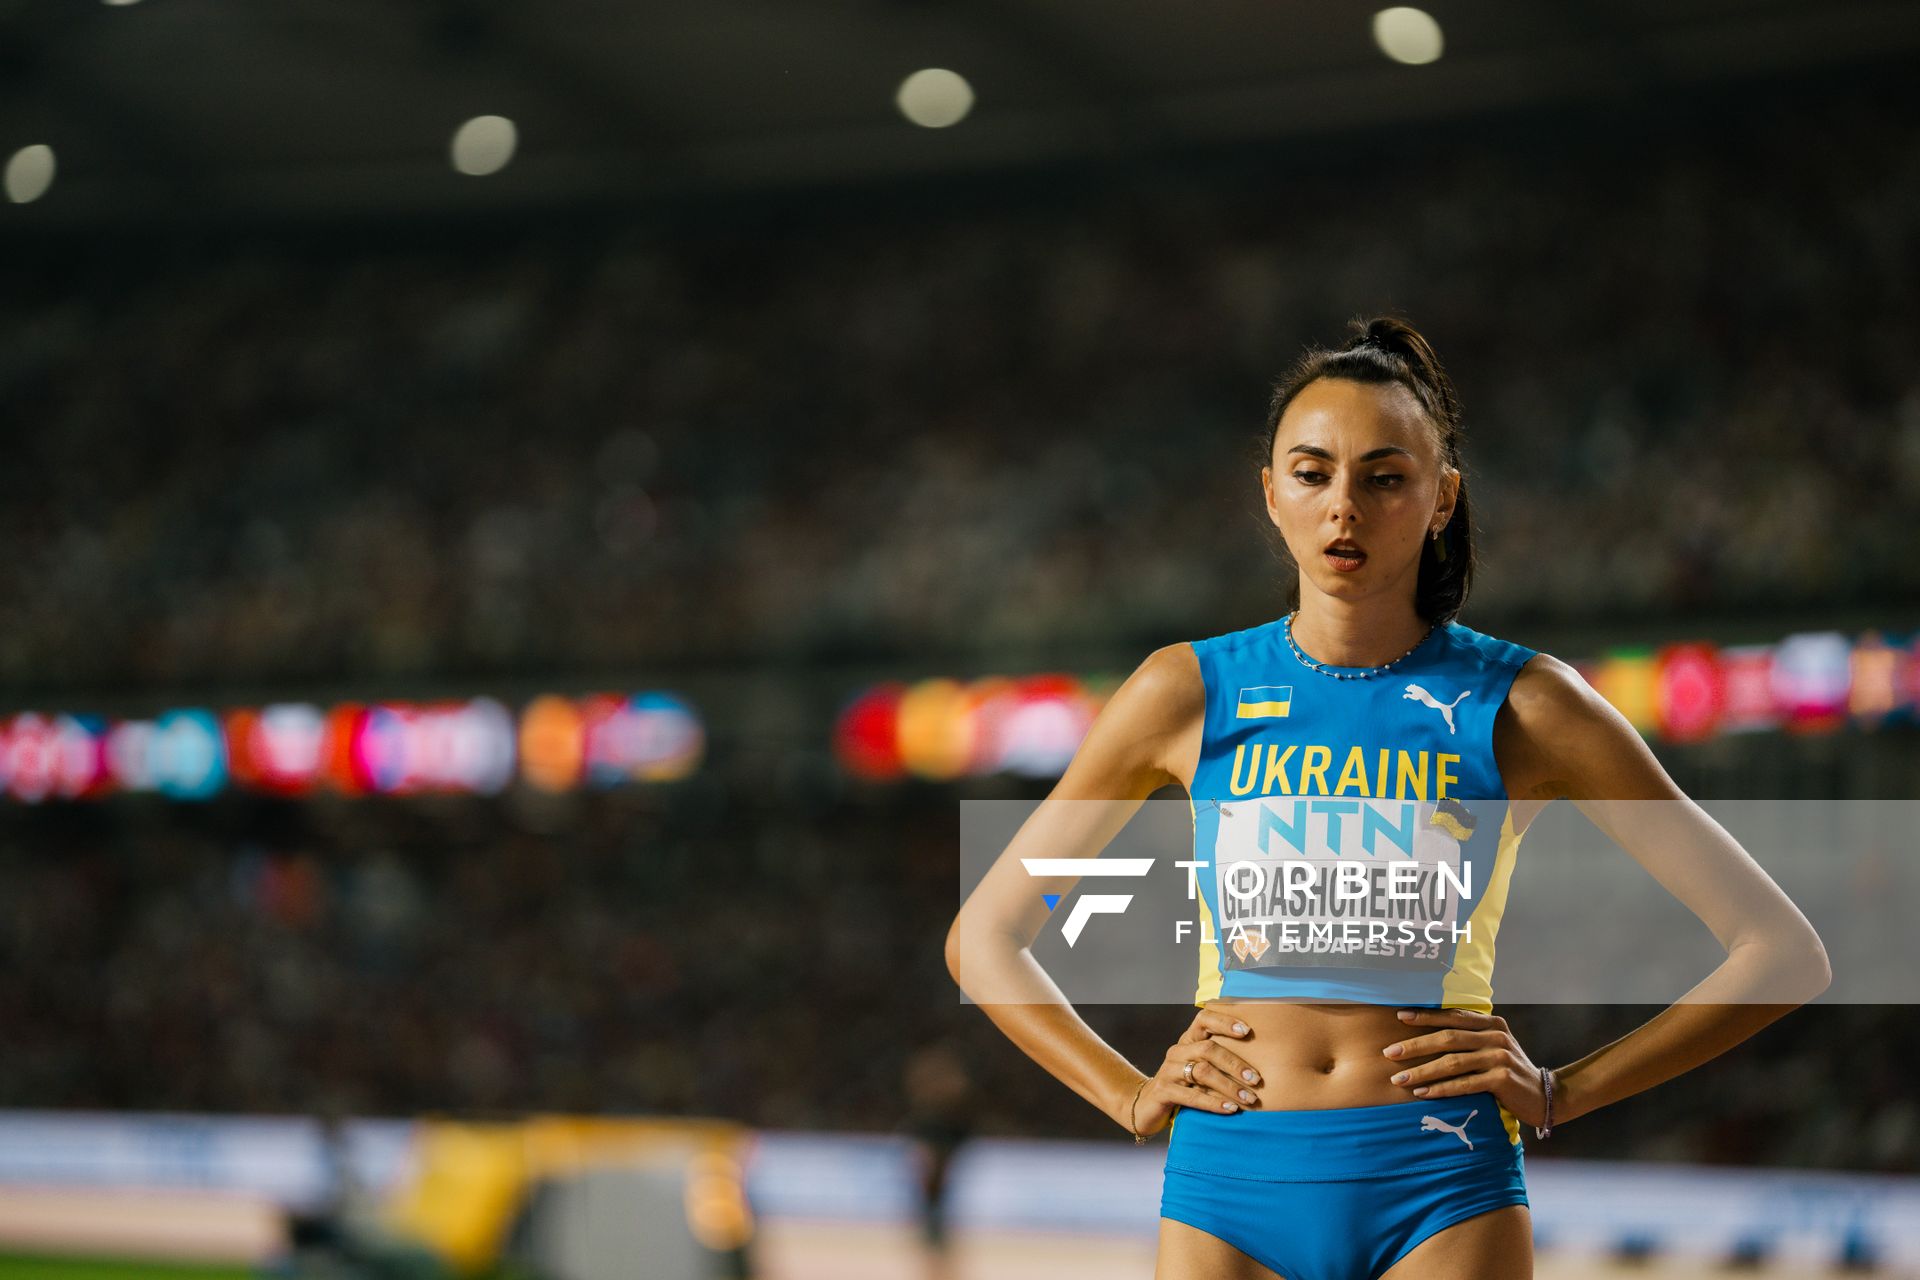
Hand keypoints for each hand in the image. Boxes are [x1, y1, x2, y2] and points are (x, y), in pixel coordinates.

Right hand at [1127, 1007, 1265, 1138]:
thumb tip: (1260, 1064)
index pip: (1204, 1019)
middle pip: (1208, 1049)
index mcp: (1188, 1040)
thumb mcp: (1200, 1069)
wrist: (1148, 1106)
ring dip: (1229, 1086)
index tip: (1247, 1031)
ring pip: (1202, 1071)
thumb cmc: (1184, 1086)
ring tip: (1249, 1099)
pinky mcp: (1163, 1091)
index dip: (1225, 1022)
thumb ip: (1220, 1062)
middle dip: (1235, 1064)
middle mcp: (1177, 1051)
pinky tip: (1230, 1109)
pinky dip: (1214, 1103)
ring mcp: (1168, 1070)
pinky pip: (1192, 1096)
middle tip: (1256, 1080)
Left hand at [1383, 1008, 1551, 1128]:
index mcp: (1491, 1022)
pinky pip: (1464, 1084)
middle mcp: (1495, 1036)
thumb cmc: (1507, 1070)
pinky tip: (1422, 1093)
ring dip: (1422, 1071)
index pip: (1452, 1016)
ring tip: (1399, 1078)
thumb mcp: (1491, 1046)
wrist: (1544, 1095)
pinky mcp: (1502, 1079)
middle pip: (1447, 1038)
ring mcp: (1500, 1057)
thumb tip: (1425, 1032)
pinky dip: (1441, 1089)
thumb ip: (1468, 1036)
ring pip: (1452, 1062)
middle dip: (1415, 1045)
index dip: (1425, 1016)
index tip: (1399, 1017)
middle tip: (1389, 1052)